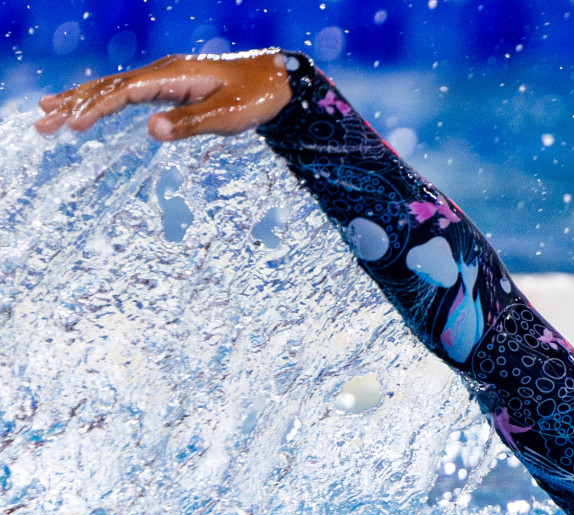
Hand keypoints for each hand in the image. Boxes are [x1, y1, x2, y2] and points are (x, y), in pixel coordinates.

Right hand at [34, 50, 293, 140]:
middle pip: (109, 87)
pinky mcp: (171, 85)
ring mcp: (166, 77)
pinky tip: (88, 108)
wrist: (279, 81)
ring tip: (47, 111)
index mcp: (173, 76)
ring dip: (81, 100)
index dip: (97, 107)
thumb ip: (191, 123)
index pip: (124, 92)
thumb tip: (153, 130)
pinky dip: (103, 99)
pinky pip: (128, 92)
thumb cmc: (256, 98)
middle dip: (75, 103)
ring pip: (114, 87)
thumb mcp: (228, 116)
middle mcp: (163, 72)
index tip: (73, 124)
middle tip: (42, 122)